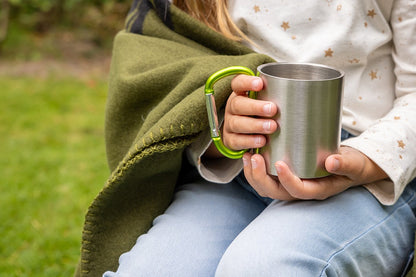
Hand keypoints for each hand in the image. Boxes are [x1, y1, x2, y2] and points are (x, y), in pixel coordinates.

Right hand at [204, 74, 277, 157]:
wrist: (244, 135)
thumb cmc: (259, 114)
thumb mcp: (264, 102)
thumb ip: (273, 96)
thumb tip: (298, 92)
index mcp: (239, 94)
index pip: (238, 83)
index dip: (246, 83)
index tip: (260, 84)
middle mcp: (232, 108)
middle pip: (238, 104)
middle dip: (255, 107)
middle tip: (272, 109)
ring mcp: (229, 124)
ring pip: (237, 124)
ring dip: (255, 125)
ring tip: (271, 127)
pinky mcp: (230, 140)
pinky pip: (236, 141)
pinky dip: (249, 142)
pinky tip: (261, 141)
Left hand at [242, 146, 388, 199]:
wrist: (353, 166)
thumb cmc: (354, 165)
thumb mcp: (355, 164)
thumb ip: (346, 164)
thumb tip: (332, 162)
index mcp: (317, 190)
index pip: (298, 191)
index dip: (286, 180)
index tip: (279, 163)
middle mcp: (301, 190)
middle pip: (275, 192)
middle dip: (260, 177)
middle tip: (254, 157)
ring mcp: (292, 184)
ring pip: (267, 187)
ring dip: (254, 174)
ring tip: (247, 156)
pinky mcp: (286, 176)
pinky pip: (267, 178)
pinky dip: (256, 169)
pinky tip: (251, 153)